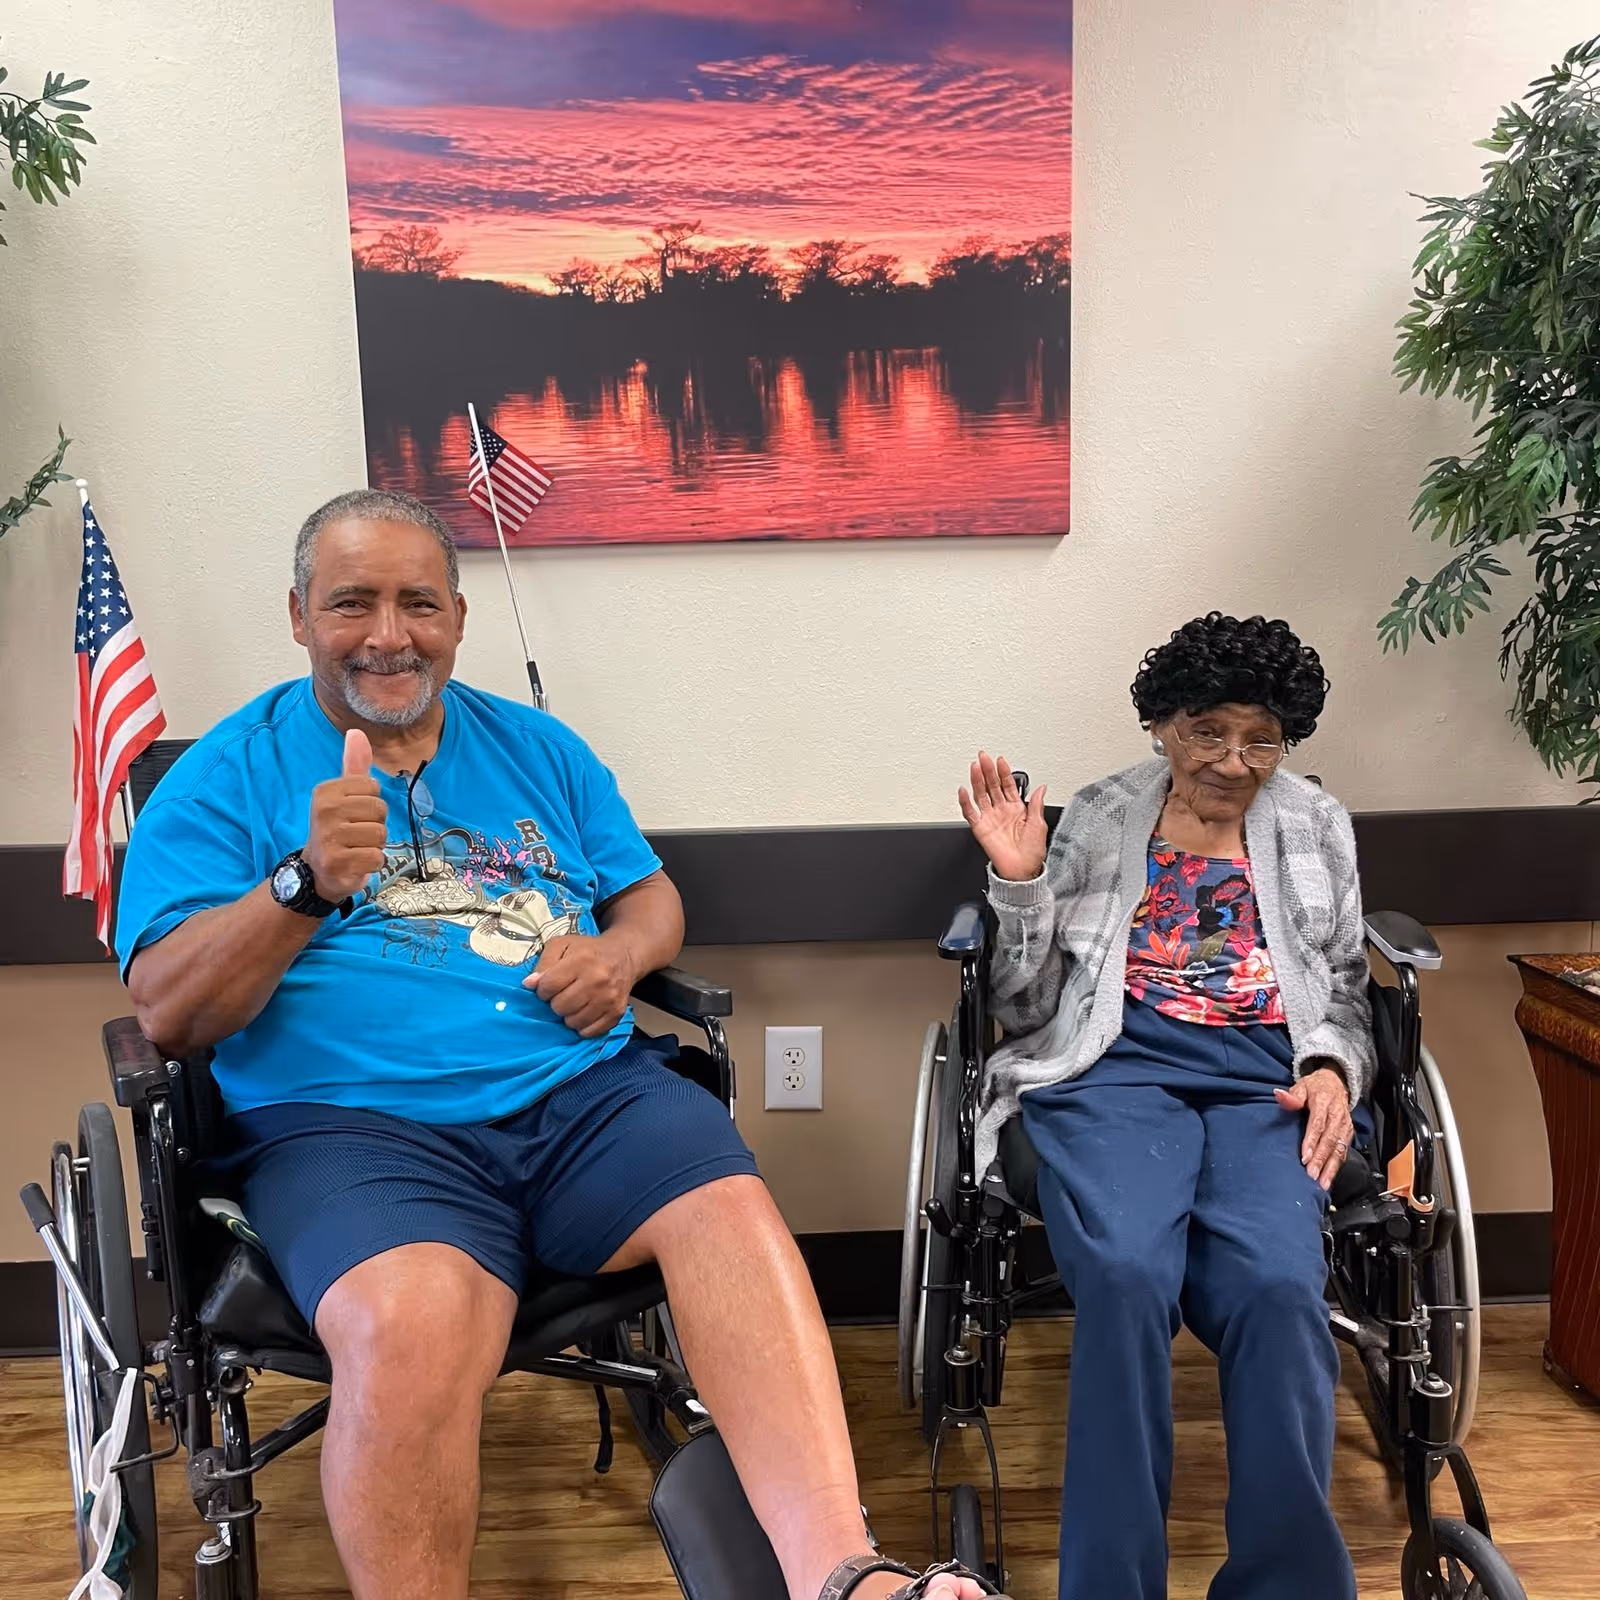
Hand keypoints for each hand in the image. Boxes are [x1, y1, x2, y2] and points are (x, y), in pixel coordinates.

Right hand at [302, 729, 387, 903]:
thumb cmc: (337, 829)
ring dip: (374, 846)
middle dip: (375, 825)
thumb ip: (354, 765)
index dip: (371, 804)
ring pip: (380, 835)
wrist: (317, 870)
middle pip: (380, 811)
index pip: (373, 788)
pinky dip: (372, 863)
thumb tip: (356, 732)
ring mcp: (329, 838)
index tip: (353, 814)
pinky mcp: (337, 862)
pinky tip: (355, 863)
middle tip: (355, 835)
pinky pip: (376, 857)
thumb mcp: (344, 795)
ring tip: (355, 848)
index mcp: (326, 791)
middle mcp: (324, 811)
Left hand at [526, 933, 636, 1037]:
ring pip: (573, 1022)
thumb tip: (529, 984)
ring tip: (575, 1002)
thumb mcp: (562, 945)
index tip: (550, 985)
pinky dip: (583, 1025)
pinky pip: (589, 1032)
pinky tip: (584, 1011)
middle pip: (560, 1007)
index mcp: (582, 960)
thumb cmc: (588, 951)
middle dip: (556, 1002)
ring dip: (569, 1015)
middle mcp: (597, 980)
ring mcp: (609, 999)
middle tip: (563, 993)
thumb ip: (544, 963)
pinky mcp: (616, 1013)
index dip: (543, 989)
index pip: (548, 986)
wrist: (623, 956)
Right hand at [959, 751, 1047, 881]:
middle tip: (984, 757)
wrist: (1022, 871)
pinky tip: (964, 791)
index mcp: (1016, 808)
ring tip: (975, 767)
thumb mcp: (1039, 824)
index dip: (1004, 772)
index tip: (1001, 761)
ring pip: (981, 794)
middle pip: (992, 786)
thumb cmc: (1032, 852)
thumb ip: (1037, 804)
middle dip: (988, 770)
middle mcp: (1001, 811)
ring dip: (977, 780)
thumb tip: (1042, 788)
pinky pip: (971, 813)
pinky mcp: (980, 829)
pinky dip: (965, 802)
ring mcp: (990, 818)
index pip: (1008, 785)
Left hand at [1274, 1064, 1354, 1189]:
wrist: (1336, 1083)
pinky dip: (1337, 1167)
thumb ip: (1292, 1096)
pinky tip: (1329, 1178)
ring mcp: (1345, 1126)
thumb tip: (1278, 1095)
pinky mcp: (1348, 1134)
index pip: (1318, 1124)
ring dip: (1331, 1168)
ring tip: (1322, 1184)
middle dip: (1321, 1160)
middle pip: (1330, 1140)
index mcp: (1324, 1102)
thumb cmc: (1314, 1088)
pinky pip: (1344, 1152)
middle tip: (1312, 1176)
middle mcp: (1337, 1116)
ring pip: (1340, 1149)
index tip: (1304, 1157)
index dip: (1312, 1141)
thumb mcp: (1301, 1086)